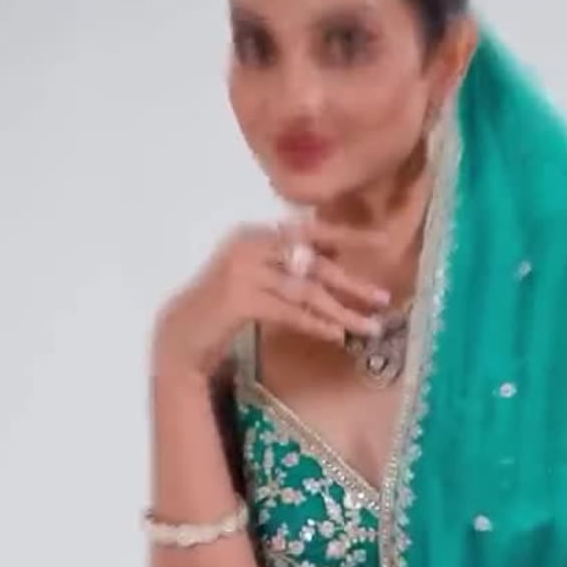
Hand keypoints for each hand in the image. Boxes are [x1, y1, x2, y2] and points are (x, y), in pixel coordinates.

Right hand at [152, 219, 390, 378]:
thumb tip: (333, 255)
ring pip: (306, 290)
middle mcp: (251, 245)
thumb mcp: (259, 277)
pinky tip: (335, 336)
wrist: (182, 334)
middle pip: (313, 263)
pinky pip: (289, 311)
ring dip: (341, 311)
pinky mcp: (240, 299)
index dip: (349, 234)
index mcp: (258, 235)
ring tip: (368, 328)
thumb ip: (290, 264)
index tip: (383, 240)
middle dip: (352, 282)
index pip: (311, 230)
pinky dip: (314, 323)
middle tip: (383, 298)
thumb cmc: (224, 308)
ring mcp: (244, 271)